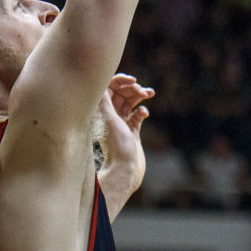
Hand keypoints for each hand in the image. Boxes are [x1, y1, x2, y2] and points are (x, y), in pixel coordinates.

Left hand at [97, 73, 154, 191]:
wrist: (126, 169)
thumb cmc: (117, 146)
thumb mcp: (110, 120)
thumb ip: (105, 102)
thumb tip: (100, 84)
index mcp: (101, 111)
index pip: (108, 88)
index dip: (120, 80)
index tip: (133, 80)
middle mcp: (109, 115)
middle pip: (120, 93)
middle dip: (132, 88)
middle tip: (143, 91)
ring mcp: (121, 123)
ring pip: (130, 102)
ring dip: (140, 96)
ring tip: (150, 93)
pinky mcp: (131, 130)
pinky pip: (137, 115)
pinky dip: (142, 111)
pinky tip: (145, 114)